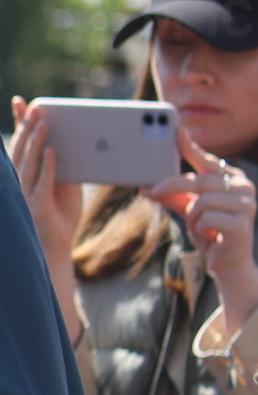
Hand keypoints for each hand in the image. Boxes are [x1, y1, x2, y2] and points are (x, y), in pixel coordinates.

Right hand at [8, 97, 83, 339]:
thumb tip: (64, 145)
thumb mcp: (63, 190)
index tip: (23, 101)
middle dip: (27, 126)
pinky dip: (48, 167)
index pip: (21, 145)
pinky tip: (53, 151)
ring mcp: (24, 197)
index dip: (20, 123)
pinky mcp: (35, 209)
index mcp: (24, 178)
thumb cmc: (57, 222)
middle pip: (21, 150)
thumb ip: (61, 169)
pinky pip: (42, 184)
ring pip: (29, 163)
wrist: (53, 256)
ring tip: (45, 120)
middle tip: (36, 105)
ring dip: (36, 141)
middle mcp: (19, 185)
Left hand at [148, 130, 257, 333]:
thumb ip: (173, 196)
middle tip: (151, 190)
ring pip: (200, 201)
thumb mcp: (189, 210)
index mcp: (232, 180)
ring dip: (191, 216)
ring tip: (200, 225)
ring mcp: (247, 204)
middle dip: (170, 186)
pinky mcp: (242, 222)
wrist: (227, 264)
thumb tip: (147, 186)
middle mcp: (244, 187)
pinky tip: (211, 234)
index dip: (191, 147)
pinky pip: (206, 218)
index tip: (176, 131)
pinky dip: (200, 228)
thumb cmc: (210, 232)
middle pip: (198, 180)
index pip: (208, 160)